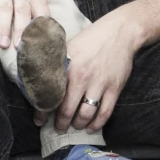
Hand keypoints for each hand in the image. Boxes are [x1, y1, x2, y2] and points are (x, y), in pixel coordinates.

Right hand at [0, 0, 50, 48]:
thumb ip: (34, 2)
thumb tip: (45, 28)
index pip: (42, 9)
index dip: (44, 27)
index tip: (44, 44)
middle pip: (24, 11)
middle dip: (24, 31)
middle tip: (23, 49)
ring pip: (5, 9)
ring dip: (4, 28)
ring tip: (4, 45)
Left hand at [47, 8, 140, 133]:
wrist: (120, 32)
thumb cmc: (92, 39)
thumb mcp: (70, 46)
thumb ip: (58, 63)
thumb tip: (42, 78)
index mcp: (68, 65)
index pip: (50, 93)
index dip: (42, 110)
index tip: (39, 120)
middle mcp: (82, 76)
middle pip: (67, 109)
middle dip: (61, 122)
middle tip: (58, 127)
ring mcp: (99, 83)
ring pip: (85, 114)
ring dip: (78, 124)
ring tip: (74, 126)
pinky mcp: (114, 88)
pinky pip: (104, 113)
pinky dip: (97, 124)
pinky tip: (91, 127)